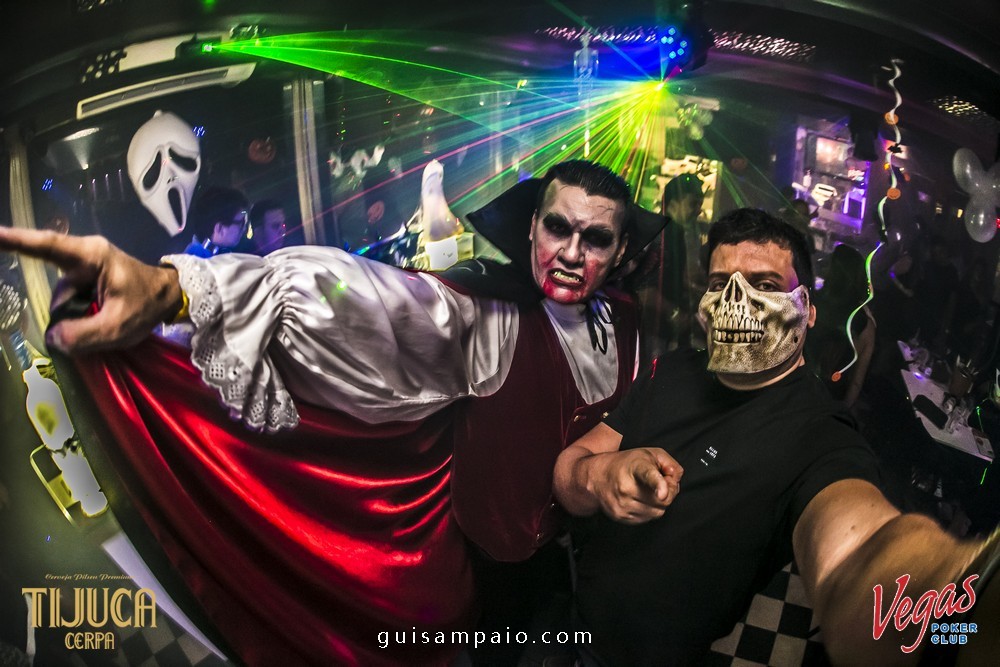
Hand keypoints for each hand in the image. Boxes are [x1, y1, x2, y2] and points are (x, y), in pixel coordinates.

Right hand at [0, 228, 182, 352]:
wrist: (170, 296)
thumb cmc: (148, 304)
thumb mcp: (118, 326)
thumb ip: (83, 334)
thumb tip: (52, 338)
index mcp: (91, 256)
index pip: (46, 246)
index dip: (16, 240)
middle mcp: (83, 255)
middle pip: (57, 289)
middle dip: (68, 315)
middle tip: (97, 329)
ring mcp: (84, 268)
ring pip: (64, 300)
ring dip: (77, 318)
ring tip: (106, 324)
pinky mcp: (86, 280)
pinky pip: (73, 302)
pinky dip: (82, 316)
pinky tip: (99, 322)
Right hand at [589, 447, 681, 523]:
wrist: (596, 476)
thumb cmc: (627, 464)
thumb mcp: (651, 454)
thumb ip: (670, 465)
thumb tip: (675, 481)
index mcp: (636, 467)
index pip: (648, 476)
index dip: (658, 485)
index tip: (663, 493)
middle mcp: (626, 486)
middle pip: (663, 500)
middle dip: (668, 493)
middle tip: (659, 483)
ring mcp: (622, 503)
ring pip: (657, 512)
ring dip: (657, 503)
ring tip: (646, 490)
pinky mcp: (620, 516)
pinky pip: (647, 519)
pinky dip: (648, 510)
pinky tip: (639, 498)